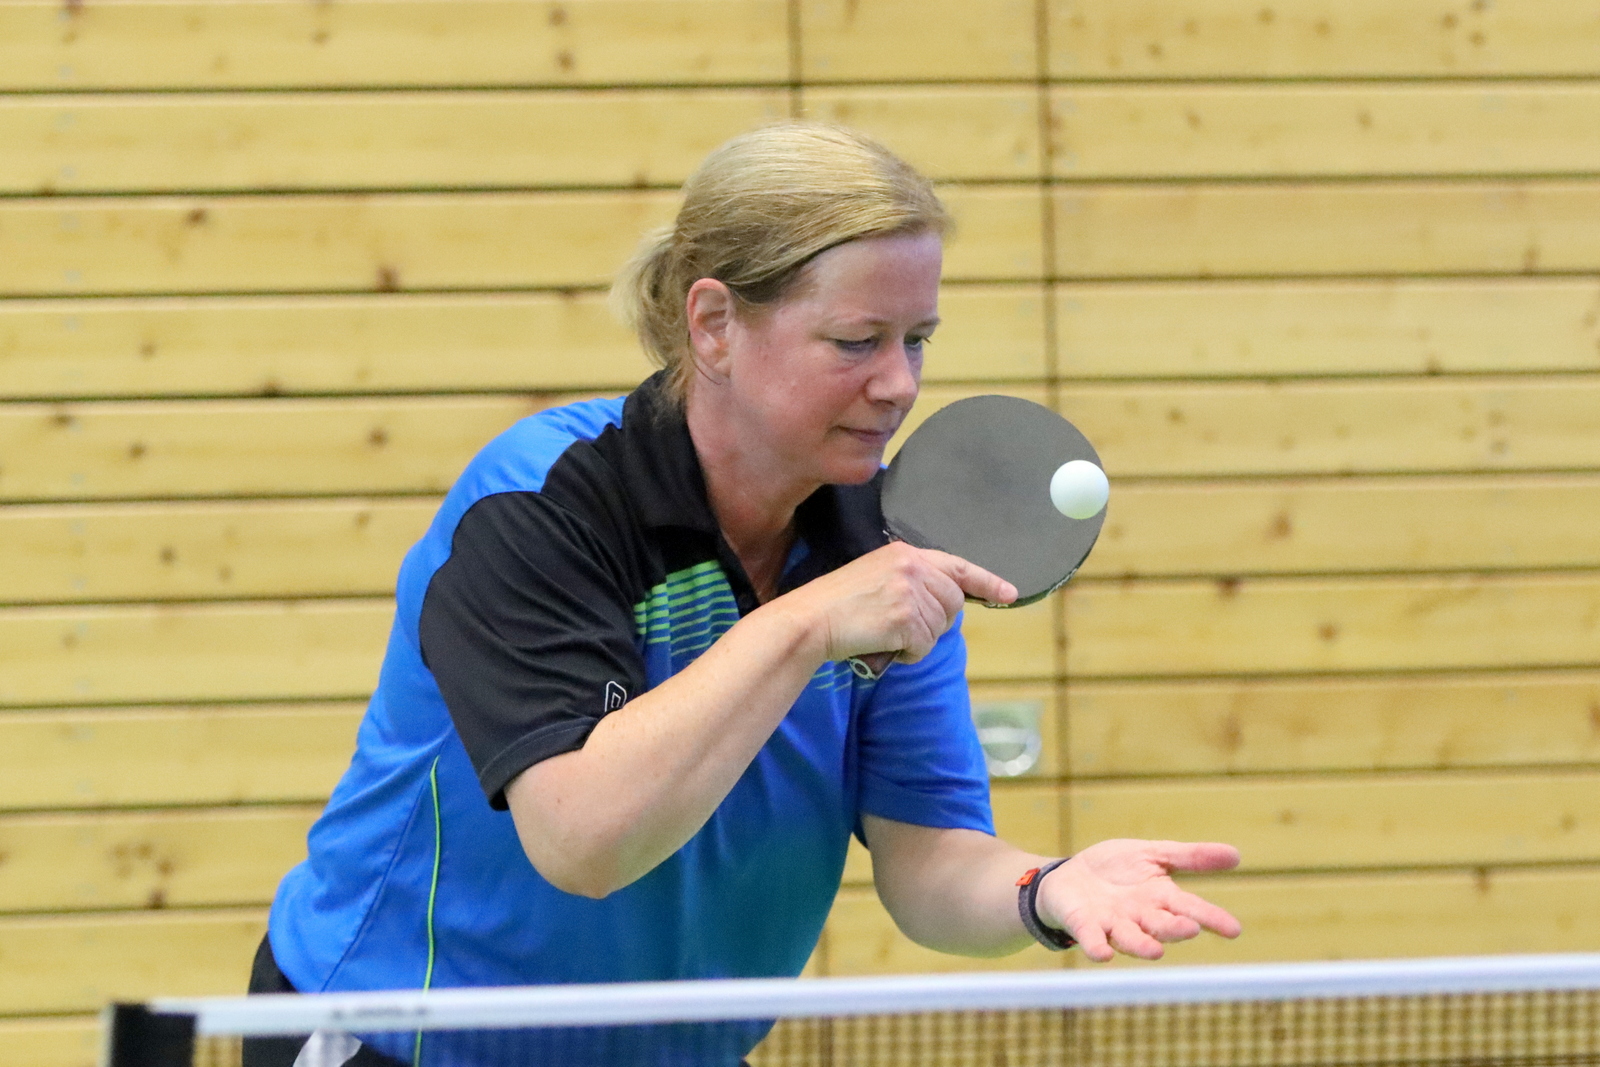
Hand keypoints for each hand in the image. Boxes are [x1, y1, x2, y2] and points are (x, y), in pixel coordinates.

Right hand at [780, 542, 1016, 665]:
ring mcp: (910, 592)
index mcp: (905, 553)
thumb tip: (943, 605)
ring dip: (917, 640)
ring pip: (940, 628)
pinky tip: (884, 644)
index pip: (957, 566)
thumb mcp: (876, 576)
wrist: (810, 620)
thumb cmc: (836, 604)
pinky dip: (908, 654)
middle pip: (954, 603)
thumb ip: (910, 581)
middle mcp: (912, 568)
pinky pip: (924, 646)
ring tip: (884, 633)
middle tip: (904, 627)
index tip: (1009, 593)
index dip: (986, 582)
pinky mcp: (905, 618)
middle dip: (937, 621)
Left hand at [1035, 839, 1241, 962]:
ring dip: (1143, 945)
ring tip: (1156, 951)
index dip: (1211, 918)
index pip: (1189, 908)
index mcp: (1159, 897)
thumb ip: (1190, 857)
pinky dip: (1098, 946)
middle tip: (1190, 928)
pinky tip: (1104, 954)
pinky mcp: (1084, 923)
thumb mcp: (1152, 854)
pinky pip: (1092, 938)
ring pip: (1131, 937)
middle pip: (1162, 925)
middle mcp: (1139, 916)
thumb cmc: (1114, 868)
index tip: (1233, 929)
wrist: (1067, 876)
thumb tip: (1237, 855)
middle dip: (1175, 928)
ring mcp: (1112, 922)